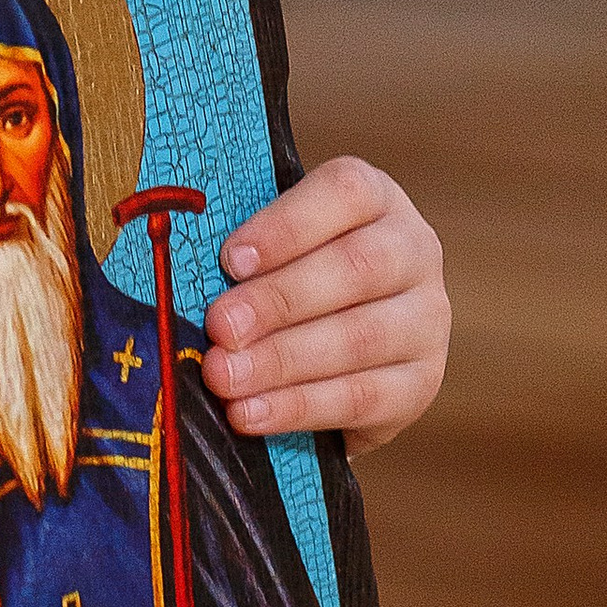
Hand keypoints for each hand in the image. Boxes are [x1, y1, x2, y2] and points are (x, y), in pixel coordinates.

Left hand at [201, 154, 448, 454]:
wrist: (336, 346)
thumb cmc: (285, 275)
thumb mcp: (272, 246)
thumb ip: (242, 250)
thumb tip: (181, 267)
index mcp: (377, 199)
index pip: (346, 193)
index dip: (287, 225)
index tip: (230, 259)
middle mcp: (414, 251)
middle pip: (356, 268)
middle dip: (279, 301)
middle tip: (220, 327)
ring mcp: (426, 319)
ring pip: (360, 337)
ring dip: (283, 360)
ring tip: (223, 377)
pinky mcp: (421, 383)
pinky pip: (363, 397)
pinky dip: (300, 408)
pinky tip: (250, 413)